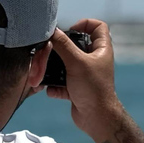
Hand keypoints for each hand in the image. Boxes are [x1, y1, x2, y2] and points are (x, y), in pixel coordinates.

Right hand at [47, 20, 124, 141]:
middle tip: (49, 52)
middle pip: (74, 45)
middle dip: (59, 50)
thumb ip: (63, 44)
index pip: (98, 27)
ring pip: (65, 65)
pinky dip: (54, 86)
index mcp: (101, 50)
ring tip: (42, 73)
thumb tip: (52, 30)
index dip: (85, 23)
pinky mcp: (76, 88)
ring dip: (53, 69)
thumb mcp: (76, 62)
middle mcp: (94, 60)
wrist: (96, 118)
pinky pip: (61, 82)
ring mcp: (84, 74)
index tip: (71, 29)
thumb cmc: (93, 89)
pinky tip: (52, 90)